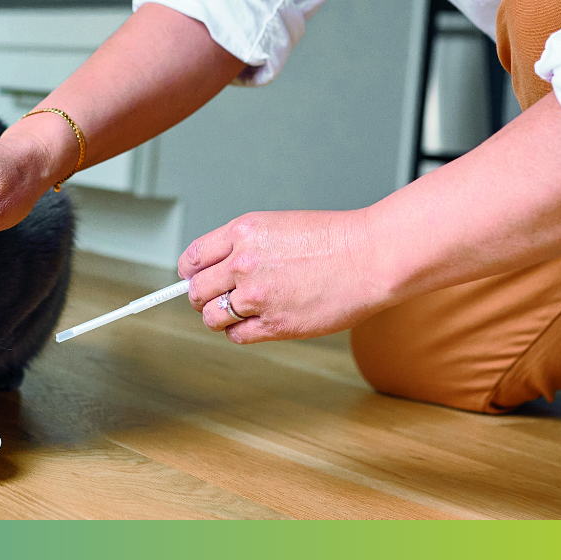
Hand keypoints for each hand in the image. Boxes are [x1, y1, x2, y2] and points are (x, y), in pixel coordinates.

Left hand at [178, 210, 392, 343]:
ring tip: (240, 311)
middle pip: (196, 291)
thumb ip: (245, 246)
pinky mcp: (275, 324)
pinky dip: (240, 332)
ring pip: (212, 317)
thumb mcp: (279, 226)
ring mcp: (258, 296)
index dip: (190, 272)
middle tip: (216, 298)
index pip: (193, 257)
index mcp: (243, 232)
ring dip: (220, 317)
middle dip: (202, 296)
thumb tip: (219, 267)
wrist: (370, 257)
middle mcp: (243, 263)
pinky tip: (256, 323)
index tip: (193, 278)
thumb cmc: (335, 240)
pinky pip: (237, 335)